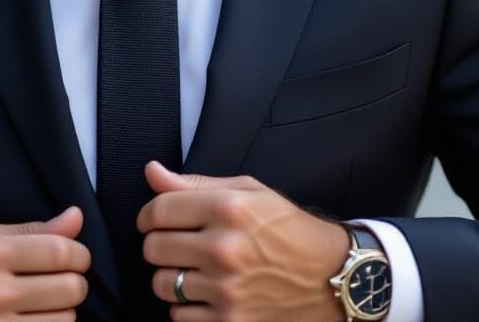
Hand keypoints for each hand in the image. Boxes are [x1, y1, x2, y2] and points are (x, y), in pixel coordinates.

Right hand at [0, 206, 90, 321]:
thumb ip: (35, 230)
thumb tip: (76, 217)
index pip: (59, 252)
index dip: (80, 253)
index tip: (78, 256)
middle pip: (69, 288)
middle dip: (77, 282)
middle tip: (67, 279)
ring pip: (65, 319)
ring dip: (65, 310)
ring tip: (48, 302)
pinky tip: (38, 318)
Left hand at [137, 162, 349, 320]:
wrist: (329, 276)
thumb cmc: (288, 229)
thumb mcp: (249, 191)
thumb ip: (195, 184)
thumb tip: (152, 172)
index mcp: (229, 208)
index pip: (160, 210)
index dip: (148, 214)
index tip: (152, 219)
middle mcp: (225, 248)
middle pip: (154, 248)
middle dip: (158, 244)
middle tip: (176, 243)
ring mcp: (227, 289)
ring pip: (162, 284)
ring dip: (170, 276)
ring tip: (193, 268)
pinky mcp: (230, 321)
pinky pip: (179, 315)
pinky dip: (185, 306)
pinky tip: (206, 292)